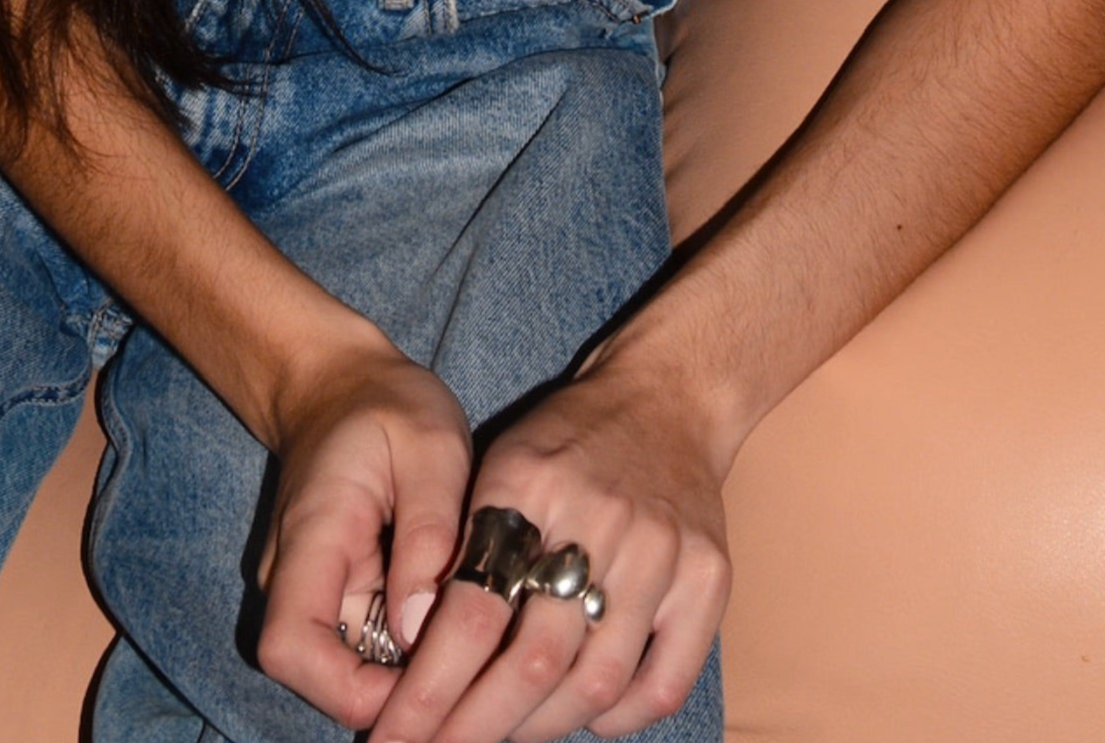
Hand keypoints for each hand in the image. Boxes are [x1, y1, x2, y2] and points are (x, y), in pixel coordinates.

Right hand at [252, 328, 475, 728]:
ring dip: (407, 678)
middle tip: (470, 674)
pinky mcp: (336, 598)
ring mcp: (312, 593)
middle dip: (392, 696)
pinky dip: (411, 657)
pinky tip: (461, 633)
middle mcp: (294, 580)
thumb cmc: (391, 408)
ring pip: (348, 672)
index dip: (350, 689)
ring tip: (475, 652)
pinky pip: (367, 650)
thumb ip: (428, 533)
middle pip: (318, 678)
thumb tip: (421, 629)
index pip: (290, 649)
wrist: (343, 387)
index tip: (426, 680)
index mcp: (310, 540)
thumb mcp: (431, 447)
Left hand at [363, 349, 731, 742]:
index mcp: (528, 483)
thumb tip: (417, 652)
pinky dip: (619, 718)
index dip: (429, 688)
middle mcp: (597, 515)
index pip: (471, 611)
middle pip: (531, 660)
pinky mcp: (709, 575)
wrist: (669, 396)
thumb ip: (465, 545)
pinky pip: (662, 684)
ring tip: (505, 734)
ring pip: (594, 682)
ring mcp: (661, 548)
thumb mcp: (502, 463)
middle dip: (474, 726)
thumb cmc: (567, 441)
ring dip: (541, 726)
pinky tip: (585, 713)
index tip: (395, 734)